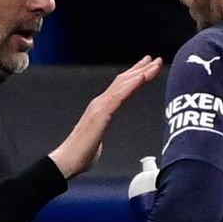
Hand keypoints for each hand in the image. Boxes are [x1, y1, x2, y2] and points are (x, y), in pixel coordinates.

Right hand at [49, 56, 162, 178]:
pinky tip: (141, 77)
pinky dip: (131, 85)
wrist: (66, 161)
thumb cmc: (80, 154)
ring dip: (140, 73)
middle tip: (156, 60)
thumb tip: (100, 141)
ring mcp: (99, 107)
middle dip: (140, 69)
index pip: (120, 88)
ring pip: (123, 85)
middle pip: (123, 81)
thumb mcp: (97, 141)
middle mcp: (100, 103)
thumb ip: (100, 136)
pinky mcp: (101, 114)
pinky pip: (119, 96)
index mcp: (100, 109)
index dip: (134, 76)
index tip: (147, 68)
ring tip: (154, 64)